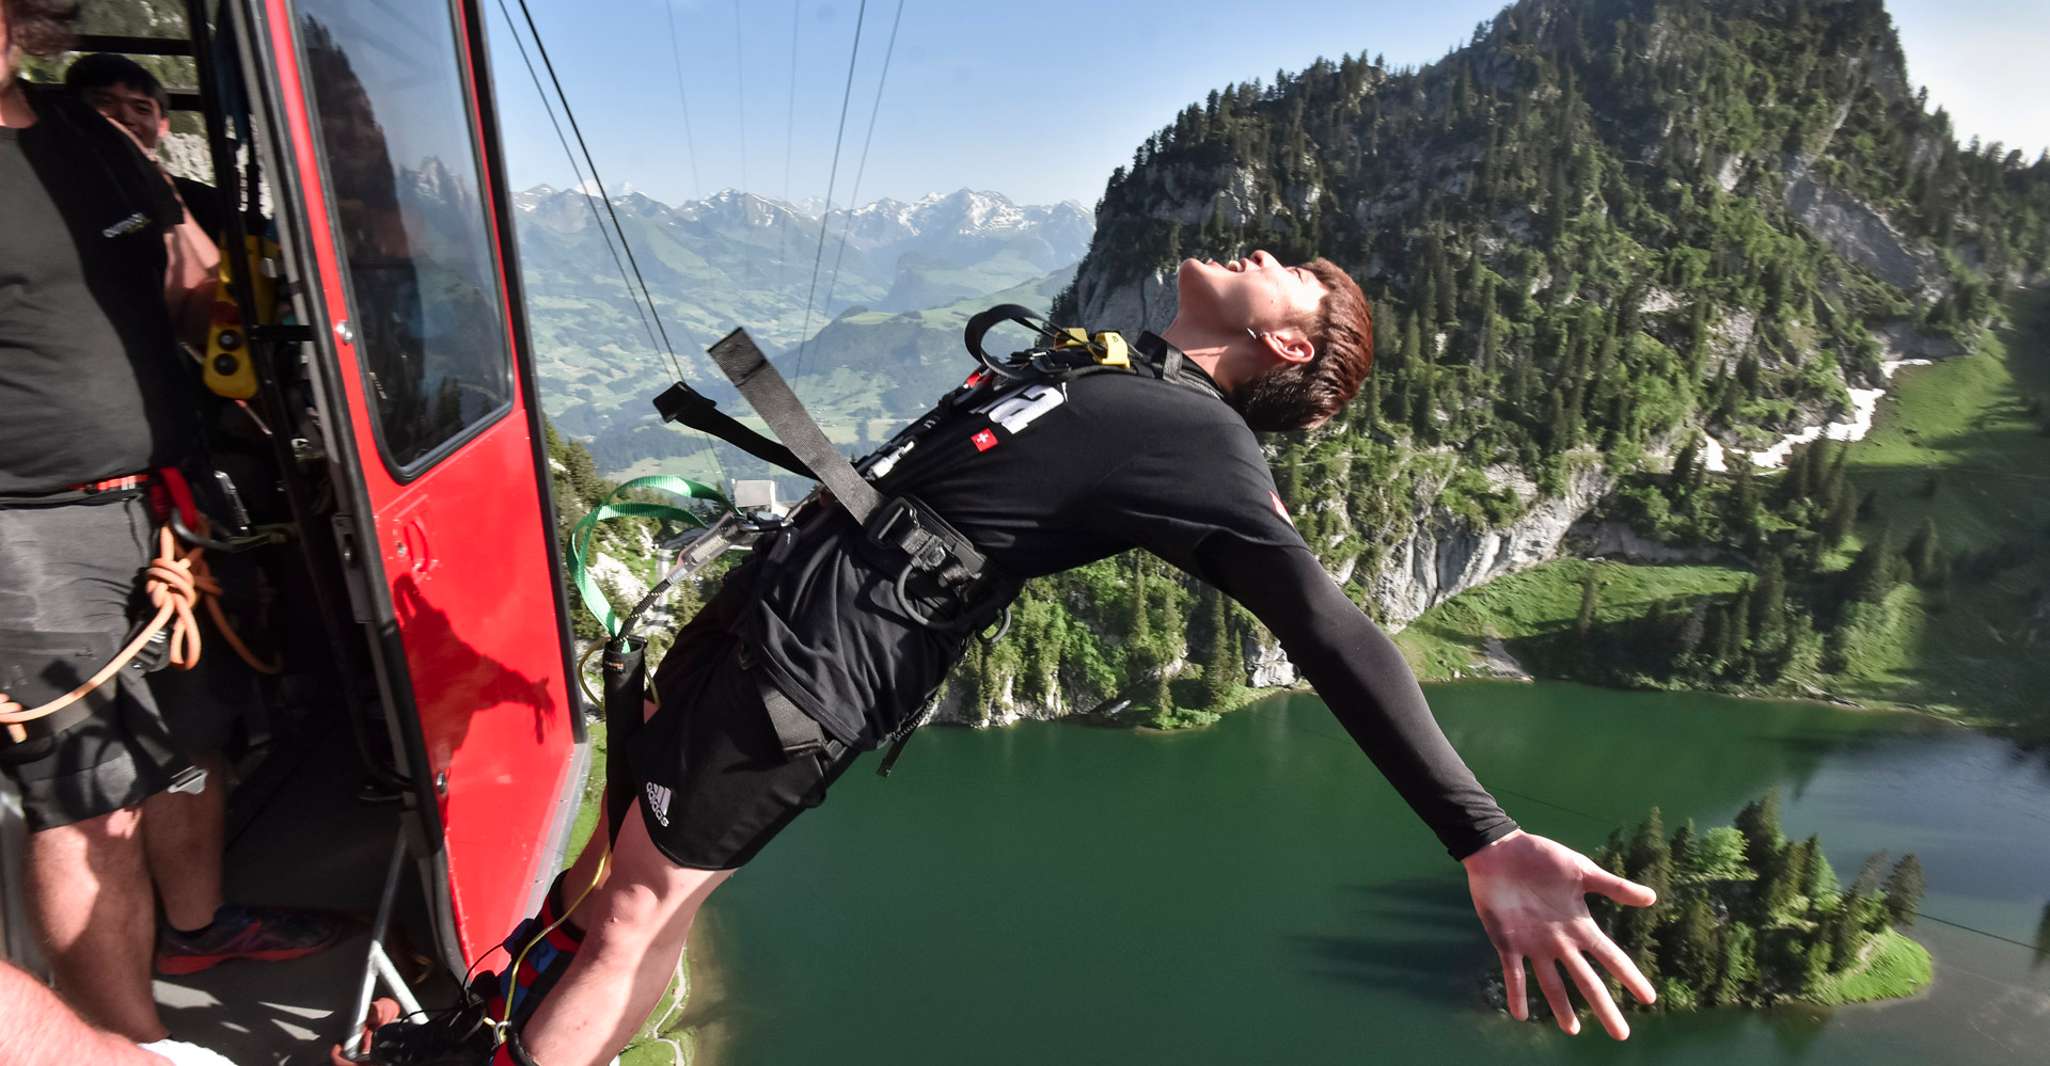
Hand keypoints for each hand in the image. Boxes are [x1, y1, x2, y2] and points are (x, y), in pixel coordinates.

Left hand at [1461, 829, 1656, 1039]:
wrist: (1500, 850)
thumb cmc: (1542, 858)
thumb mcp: (1582, 870)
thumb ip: (1614, 886)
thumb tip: (1652, 897)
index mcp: (1579, 926)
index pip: (1610, 957)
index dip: (1629, 977)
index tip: (1649, 999)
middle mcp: (1560, 942)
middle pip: (1586, 980)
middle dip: (1603, 1006)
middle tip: (1621, 1035)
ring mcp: (1533, 944)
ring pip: (1551, 983)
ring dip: (1561, 1007)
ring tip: (1572, 1030)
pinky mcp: (1507, 941)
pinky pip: (1513, 972)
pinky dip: (1516, 993)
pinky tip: (1520, 1014)